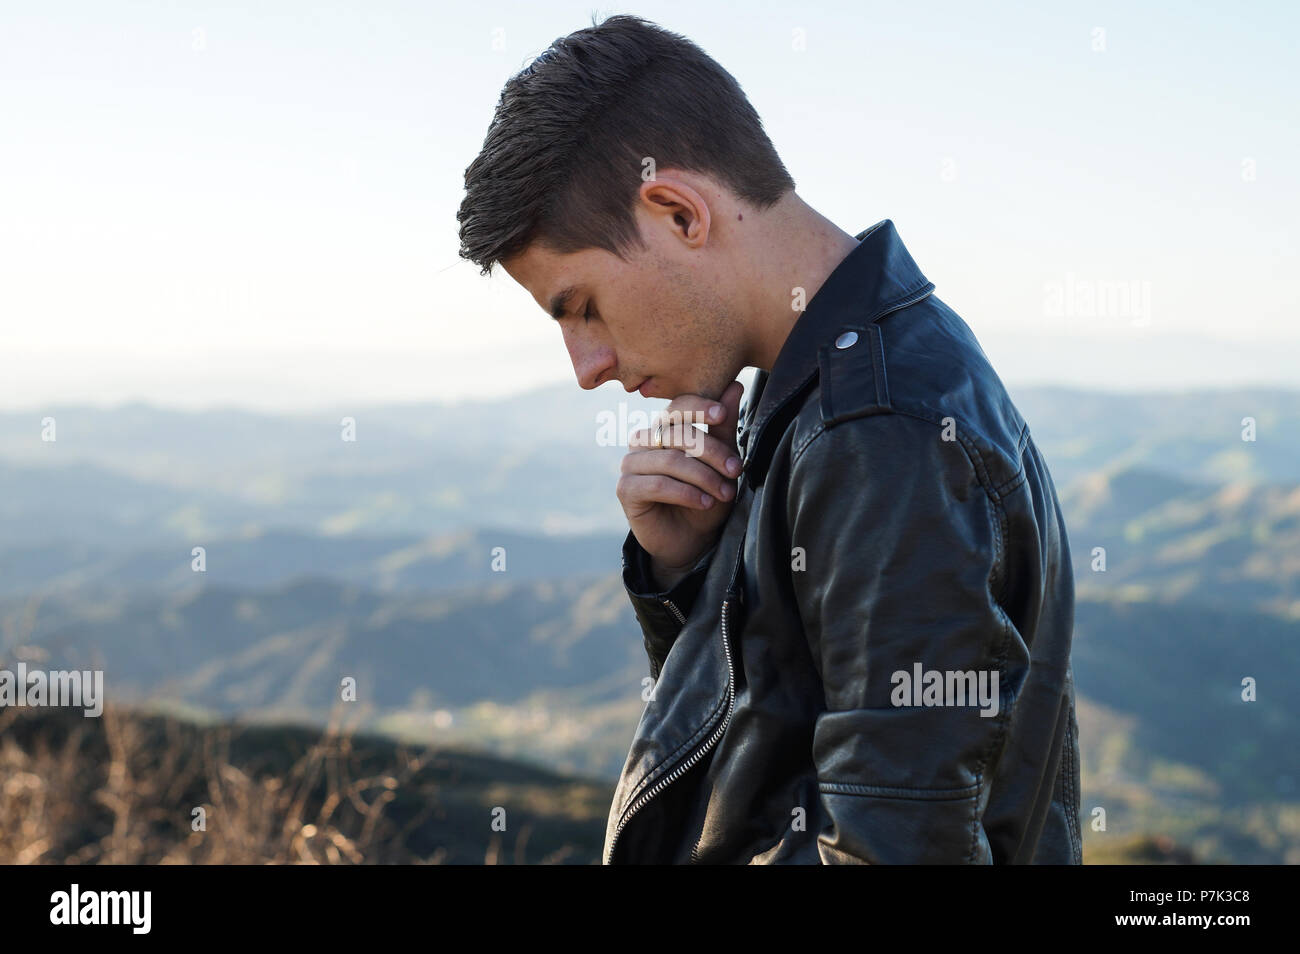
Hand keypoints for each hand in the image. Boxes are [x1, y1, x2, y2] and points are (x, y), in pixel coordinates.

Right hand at [617, 379, 744, 587]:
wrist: (691, 540)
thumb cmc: (705, 497)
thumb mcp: (720, 463)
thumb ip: (723, 427)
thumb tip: (735, 384)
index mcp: (664, 428)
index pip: (678, 405)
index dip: (699, 407)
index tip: (721, 415)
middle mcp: (643, 440)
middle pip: (677, 434)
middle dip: (713, 452)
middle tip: (737, 471)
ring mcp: (631, 464)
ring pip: (670, 460)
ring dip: (704, 477)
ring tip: (725, 494)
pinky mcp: (625, 489)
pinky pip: (658, 484)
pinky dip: (687, 493)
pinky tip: (704, 503)